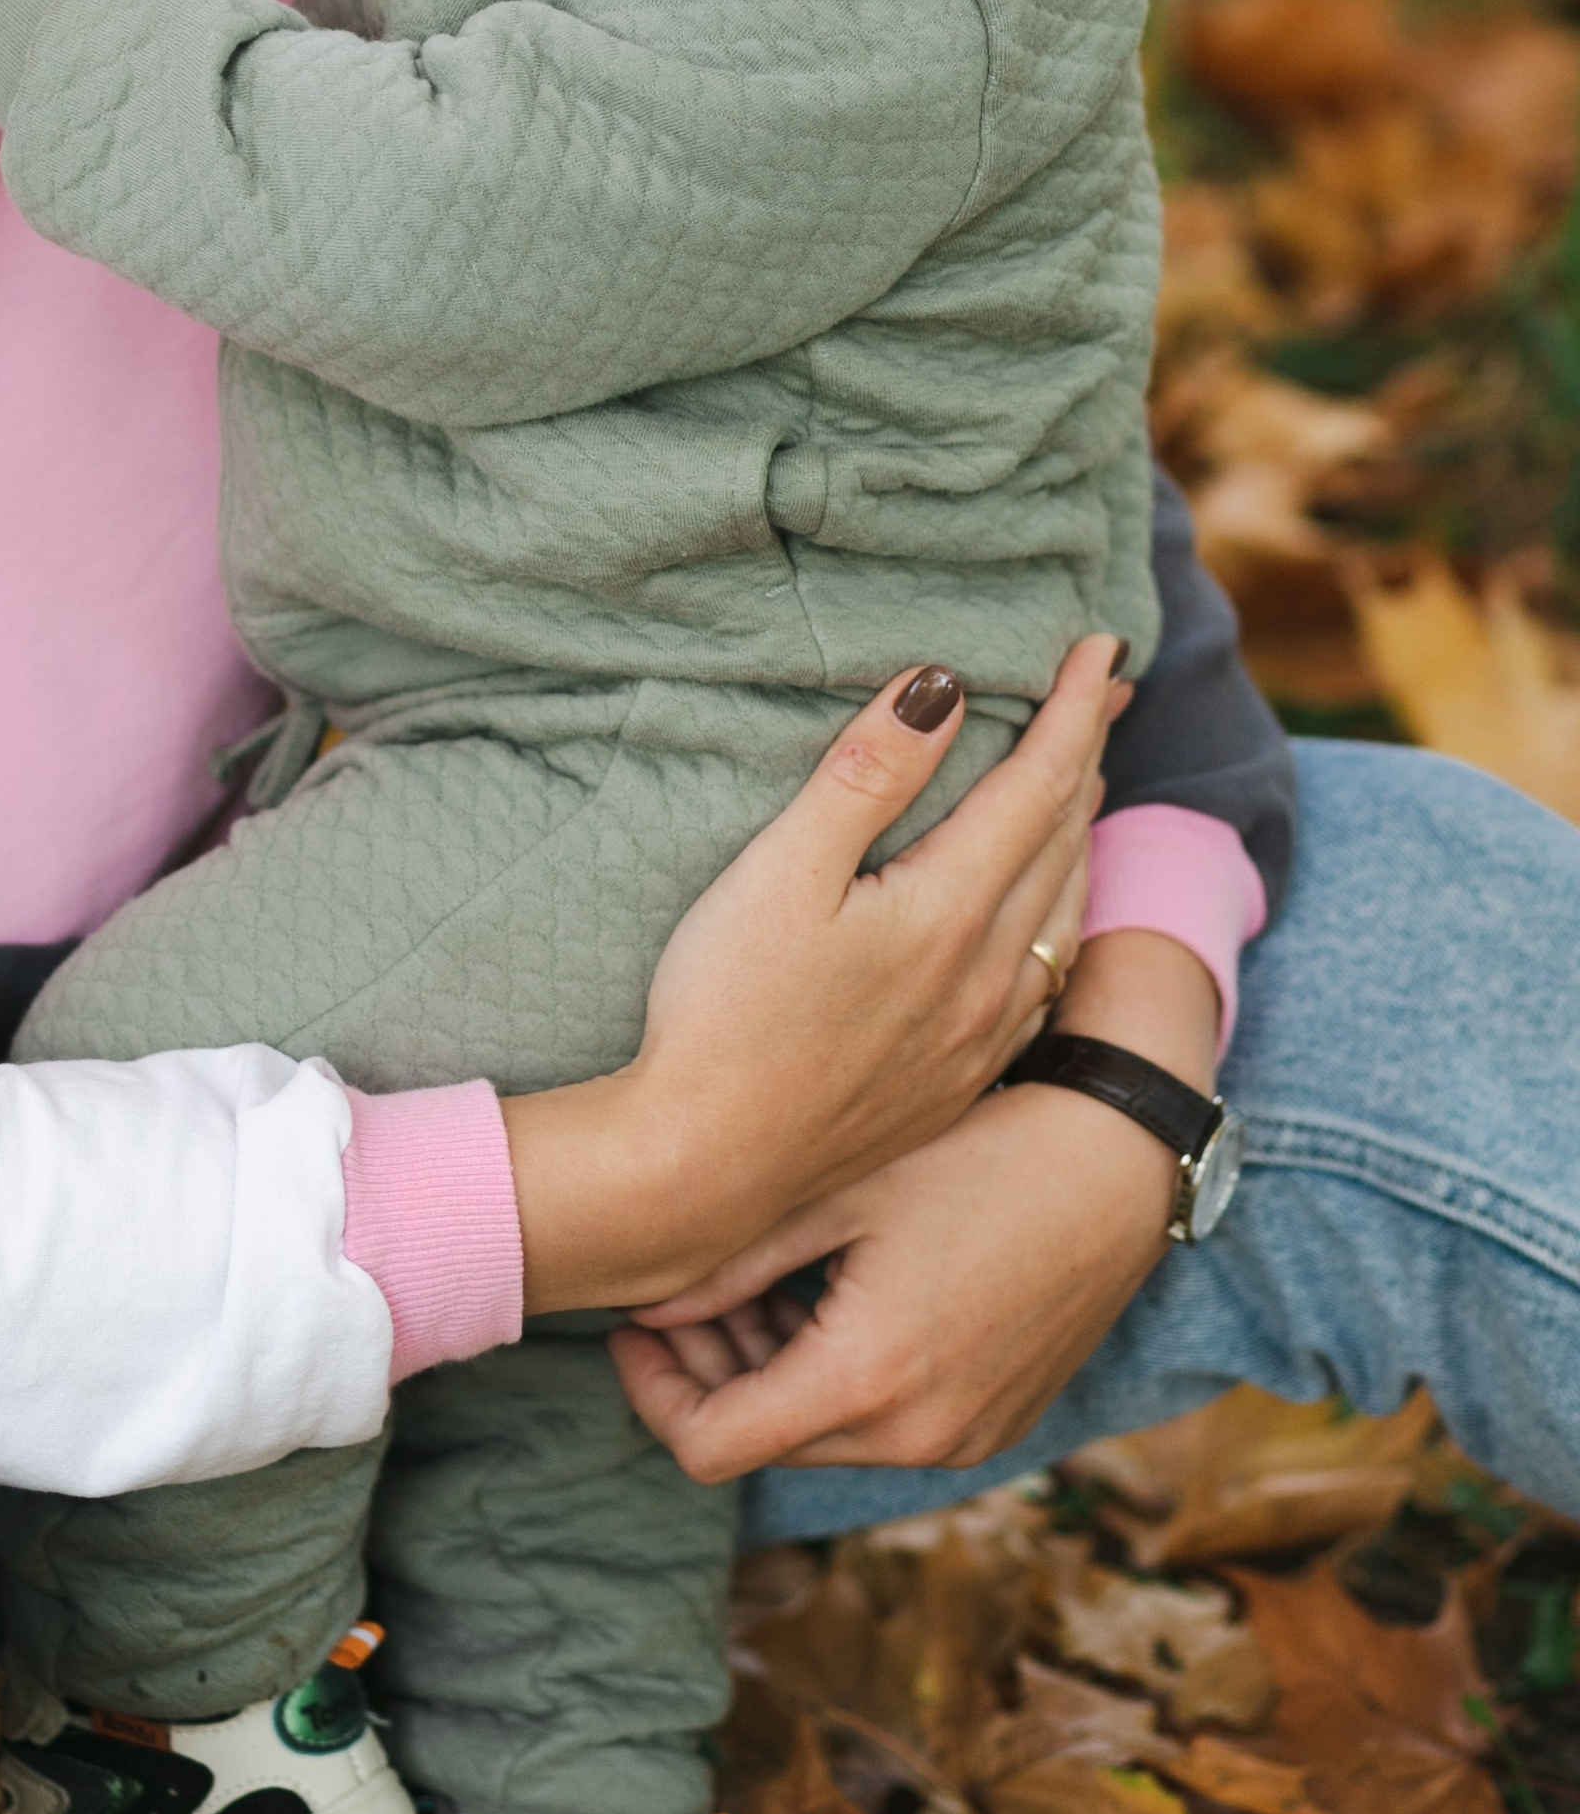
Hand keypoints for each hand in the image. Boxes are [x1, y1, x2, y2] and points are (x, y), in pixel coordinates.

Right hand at [505, 636, 1124, 1316]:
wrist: (705, 1169)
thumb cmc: (723, 1014)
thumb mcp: (781, 872)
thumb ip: (866, 776)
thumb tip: (942, 687)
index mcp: (948, 911)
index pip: (1039, 785)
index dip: (1077, 709)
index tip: (1102, 645)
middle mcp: (986, 975)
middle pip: (1064, 842)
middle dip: (1089, 755)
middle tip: (1107, 690)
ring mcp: (977, 1036)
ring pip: (1062, 912)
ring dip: (1080, 834)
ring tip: (1084, 781)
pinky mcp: (956, 1082)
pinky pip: (1042, 977)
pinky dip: (1059, 914)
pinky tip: (1045, 917)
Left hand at [608, 922, 1216, 1479]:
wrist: (1122, 1155)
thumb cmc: (980, 1146)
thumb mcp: (839, 1189)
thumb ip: (729, 1258)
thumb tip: (642, 1300)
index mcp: (868, 1381)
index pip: (711, 1448)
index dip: (653, 1393)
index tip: (630, 1327)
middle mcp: (920, 1436)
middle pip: (765, 1441)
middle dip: (709, 1371)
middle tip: (686, 1288)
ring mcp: (966, 1437)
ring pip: (823, 1432)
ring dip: (773, 1370)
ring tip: (761, 1273)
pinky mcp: (997, 1420)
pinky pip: (885, 1423)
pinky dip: (837, 1374)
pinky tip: (830, 1287)